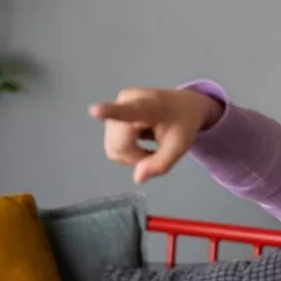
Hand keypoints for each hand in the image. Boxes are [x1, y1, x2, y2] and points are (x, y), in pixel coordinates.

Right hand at [89, 87, 222, 183]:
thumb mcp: (180, 147)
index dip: (109, 112)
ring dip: (131, 155)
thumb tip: (137, 178)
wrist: (185, 105)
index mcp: (148, 107)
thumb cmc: (183, 123)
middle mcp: (126, 101)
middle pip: (118, 145)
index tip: (95, 111)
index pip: (127, 111)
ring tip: (150, 147)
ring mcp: (117, 106)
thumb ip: (161, 164)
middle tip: (156, 154)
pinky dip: (127, 150)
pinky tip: (141, 142)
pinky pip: (113, 143)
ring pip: (113, 147)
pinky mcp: (112, 114)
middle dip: (135, 158)